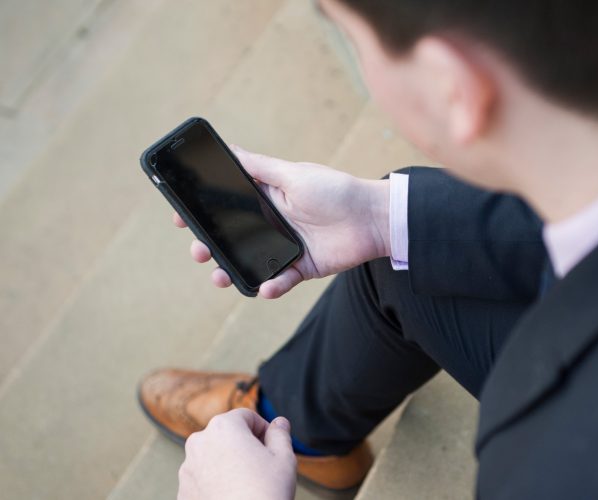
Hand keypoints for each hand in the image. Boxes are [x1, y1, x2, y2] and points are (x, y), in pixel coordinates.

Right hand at [175, 146, 390, 297]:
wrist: (372, 218)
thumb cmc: (335, 190)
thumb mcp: (292, 173)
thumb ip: (258, 166)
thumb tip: (226, 148)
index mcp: (265, 199)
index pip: (225, 207)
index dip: (201, 214)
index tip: (180, 219)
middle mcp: (270, 224)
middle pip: (230, 239)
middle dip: (208, 246)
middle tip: (198, 250)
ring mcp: (284, 247)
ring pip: (249, 263)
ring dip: (230, 271)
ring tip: (220, 276)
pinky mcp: (300, 267)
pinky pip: (280, 281)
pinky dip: (271, 287)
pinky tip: (266, 287)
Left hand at [178, 409, 296, 499]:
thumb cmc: (265, 493)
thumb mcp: (284, 458)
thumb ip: (280, 434)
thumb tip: (279, 422)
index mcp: (223, 427)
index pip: (247, 416)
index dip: (264, 429)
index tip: (273, 447)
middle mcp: (199, 442)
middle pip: (227, 435)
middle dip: (244, 445)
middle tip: (262, 466)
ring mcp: (187, 468)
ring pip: (213, 456)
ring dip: (229, 463)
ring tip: (247, 484)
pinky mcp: (183, 491)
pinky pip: (203, 478)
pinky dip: (216, 482)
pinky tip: (233, 496)